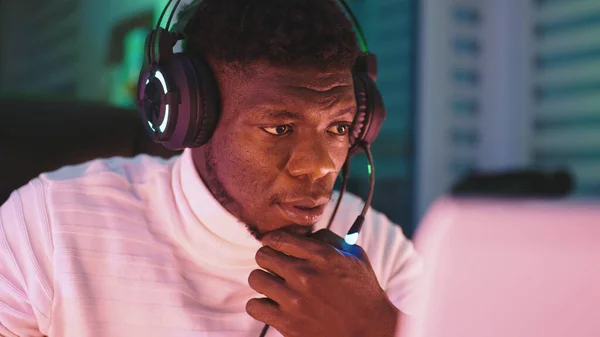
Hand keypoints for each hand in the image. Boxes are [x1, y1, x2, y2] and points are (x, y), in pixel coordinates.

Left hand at [246, 229, 398, 336]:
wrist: (370, 331)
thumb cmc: (363, 292)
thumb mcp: (354, 256)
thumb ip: (328, 239)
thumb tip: (302, 233)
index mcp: (322, 255)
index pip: (278, 237)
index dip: (273, 240)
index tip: (275, 246)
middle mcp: (305, 275)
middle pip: (262, 255)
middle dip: (268, 258)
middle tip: (275, 266)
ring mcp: (294, 300)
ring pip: (256, 278)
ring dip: (264, 280)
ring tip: (275, 286)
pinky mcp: (287, 323)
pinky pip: (254, 306)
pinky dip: (260, 305)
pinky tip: (272, 304)